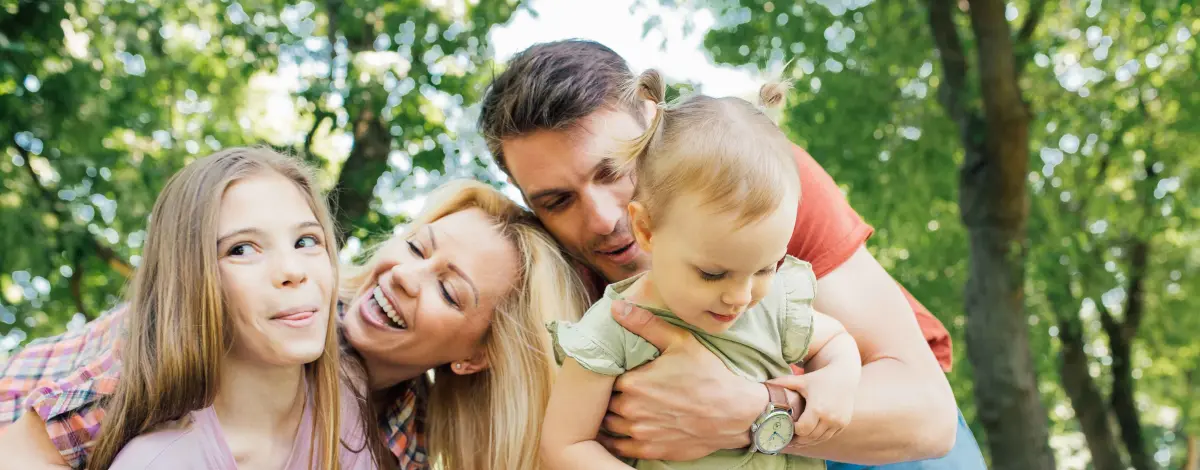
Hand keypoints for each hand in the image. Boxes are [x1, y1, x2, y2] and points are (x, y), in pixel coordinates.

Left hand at [597, 300, 767, 460]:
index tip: (618, 372)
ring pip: (609, 425)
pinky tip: (623, 430)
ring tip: (621, 408)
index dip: (609, 375)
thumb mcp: (680, 342)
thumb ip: (645, 324)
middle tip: (620, 389)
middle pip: (606, 402)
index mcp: (633, 383)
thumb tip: (616, 307)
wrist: (735, 412)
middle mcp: (632, 410)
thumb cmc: (708, 375)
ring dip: (611, 417)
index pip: (605, 379)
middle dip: (610, 396)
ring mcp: (640, 433)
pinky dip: (617, 440)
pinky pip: (620, 447)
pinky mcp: (650, 450)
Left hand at [768, 365, 859, 446]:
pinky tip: (808, 436)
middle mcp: (830, 418)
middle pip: (809, 437)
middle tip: (785, 439)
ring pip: (819, 439)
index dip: (792, 431)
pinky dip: (818, 437)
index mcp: (817, 408)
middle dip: (797, 439)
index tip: (784, 427)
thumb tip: (763, 383)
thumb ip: (782, 383)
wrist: (844, 375)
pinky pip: (828, 436)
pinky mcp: (843, 424)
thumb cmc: (819, 378)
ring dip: (807, 441)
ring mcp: (838, 422)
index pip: (802, 430)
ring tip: (795, 440)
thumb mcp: (801, 380)